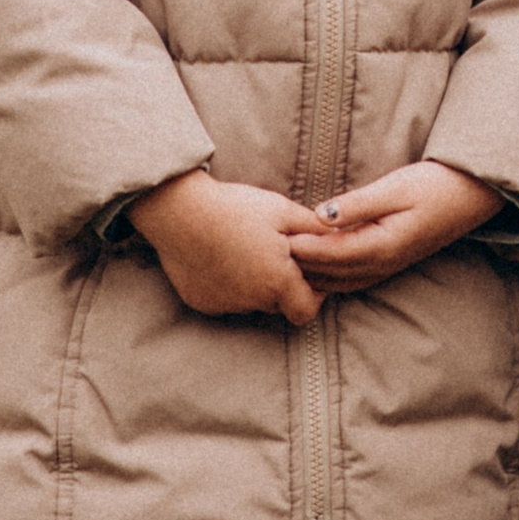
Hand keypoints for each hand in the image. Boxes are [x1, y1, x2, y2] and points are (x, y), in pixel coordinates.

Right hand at [132, 170, 325, 321]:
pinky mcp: (201, 302)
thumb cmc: (235, 208)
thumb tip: (340, 235)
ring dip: (255, 285)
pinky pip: (225, 299)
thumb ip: (315, 228)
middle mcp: (252, 300)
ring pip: (251, 302)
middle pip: (279, 304)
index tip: (309, 274)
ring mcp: (224, 304)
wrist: (178, 211)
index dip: (313, 296)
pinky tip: (222, 257)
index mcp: (277, 281)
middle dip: (283, 285)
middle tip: (276, 253)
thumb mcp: (282, 210)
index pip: (306, 311)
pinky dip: (229, 285)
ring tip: (245, 250)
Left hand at [285, 163, 502, 293]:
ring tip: (282, 263)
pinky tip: (312, 270)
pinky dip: (328, 277)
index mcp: (383, 245)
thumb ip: (357, 204)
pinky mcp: (388, 263)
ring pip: (339, 281)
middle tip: (268, 254)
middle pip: (330, 273)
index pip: (331, 254)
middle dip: (300, 266)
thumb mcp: (395, 188)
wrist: (470, 197)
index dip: (303, 248)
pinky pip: (351, 279)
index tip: (276, 239)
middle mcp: (383, 263)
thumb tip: (321, 215)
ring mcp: (386, 267)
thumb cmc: (433, 186)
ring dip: (312, 274)